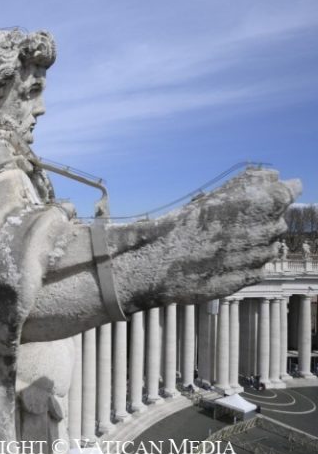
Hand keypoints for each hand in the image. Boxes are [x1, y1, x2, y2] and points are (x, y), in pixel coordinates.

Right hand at [108, 168, 300, 310]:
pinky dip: (249, 261)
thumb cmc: (180, 226)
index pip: (291, 189)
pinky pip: (260, 266)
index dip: (279, 190)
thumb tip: (275, 176)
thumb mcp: (213, 197)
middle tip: (233, 221)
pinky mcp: (251, 276)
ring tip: (226, 242)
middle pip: (278, 219)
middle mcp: (267, 228)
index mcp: (261, 202)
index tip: (269, 192)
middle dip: (263, 218)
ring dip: (257, 241)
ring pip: (271, 244)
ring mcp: (261, 254)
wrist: (161, 266)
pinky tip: (225, 259)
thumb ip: (249, 184)